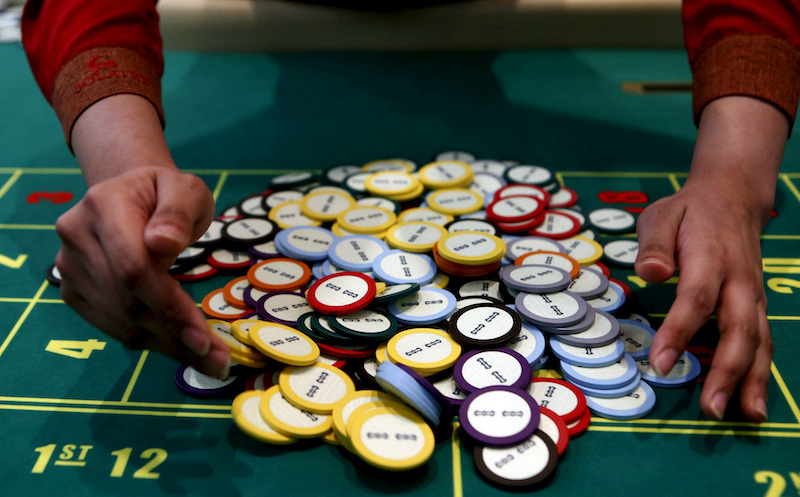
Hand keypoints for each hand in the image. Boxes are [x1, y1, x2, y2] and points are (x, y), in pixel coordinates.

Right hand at [55, 167, 229, 376]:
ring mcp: (69, 265)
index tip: (202, 337)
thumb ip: (178, 212)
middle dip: (175, 335)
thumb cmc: (165, 192)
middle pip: (126, 301)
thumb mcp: (185, 189)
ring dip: (166, 346)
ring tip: (207, 359)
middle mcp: (77, 236)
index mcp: (104, 205)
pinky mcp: (72, 288)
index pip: (133, 268)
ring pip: (119, 320)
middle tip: (217, 360)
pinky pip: (111, 325)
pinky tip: (178, 347)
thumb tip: (163, 243)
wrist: (129, 191)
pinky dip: (148, 341)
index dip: (167, 306)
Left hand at [634, 96, 786, 421]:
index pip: (696, 299)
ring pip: (759, 341)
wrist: (733, 196)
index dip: (679, 332)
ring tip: (746, 416)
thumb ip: (654, 244)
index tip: (660, 363)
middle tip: (710, 408)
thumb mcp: (662, 215)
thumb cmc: (689, 211)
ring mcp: (753, 294)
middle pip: (738, 329)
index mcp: (711, 258)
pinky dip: (762, 372)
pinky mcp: (756, 304)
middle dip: (726, 371)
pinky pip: (764, 340)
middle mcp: (739, 281)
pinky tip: (754, 401)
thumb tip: (650, 273)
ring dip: (753, 380)